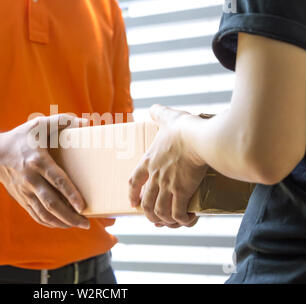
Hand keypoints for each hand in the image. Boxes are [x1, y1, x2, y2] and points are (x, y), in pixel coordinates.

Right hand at [0, 114, 89, 229]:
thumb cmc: (21, 139)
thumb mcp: (38, 125)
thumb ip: (61, 121)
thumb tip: (84, 123)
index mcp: (37, 161)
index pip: (57, 180)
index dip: (70, 194)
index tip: (82, 205)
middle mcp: (31, 179)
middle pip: (51, 203)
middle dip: (70, 215)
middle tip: (86, 223)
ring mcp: (25, 192)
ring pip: (44, 213)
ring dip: (62, 222)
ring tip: (79, 224)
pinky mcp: (22, 199)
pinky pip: (37, 215)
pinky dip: (51, 223)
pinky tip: (63, 224)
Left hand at [129, 105, 207, 227]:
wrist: (199, 139)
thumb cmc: (184, 128)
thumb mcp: (168, 118)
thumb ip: (159, 114)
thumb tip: (153, 108)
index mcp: (149, 160)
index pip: (133, 181)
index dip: (132, 194)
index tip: (133, 203)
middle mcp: (155, 175)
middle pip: (146, 202)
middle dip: (149, 214)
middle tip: (156, 220)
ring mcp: (167, 185)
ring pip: (160, 211)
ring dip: (166, 220)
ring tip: (173, 223)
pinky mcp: (182, 191)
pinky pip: (178, 213)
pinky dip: (183, 220)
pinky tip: (190, 219)